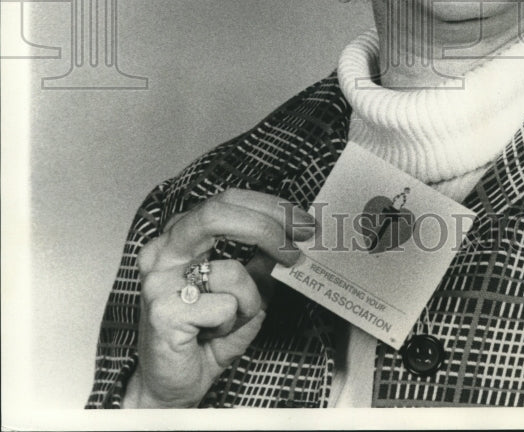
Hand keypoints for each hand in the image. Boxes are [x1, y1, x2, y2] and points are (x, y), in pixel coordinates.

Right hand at [122, 188, 315, 407]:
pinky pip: (224, 306)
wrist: (175, 387)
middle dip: (267, 227)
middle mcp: (163, 250)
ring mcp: (158, 279)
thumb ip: (262, 260)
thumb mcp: (247, 290)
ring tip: (229, 321)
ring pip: (231, 270)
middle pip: (218, 212)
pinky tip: (209, 336)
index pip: (226, 200)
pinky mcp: (163, 310)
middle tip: (297, 247)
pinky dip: (232, 323)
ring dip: (249, 301)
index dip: (268, 206)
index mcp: (180, 236)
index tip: (301, 222)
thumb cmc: (208, 335)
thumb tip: (294, 232)